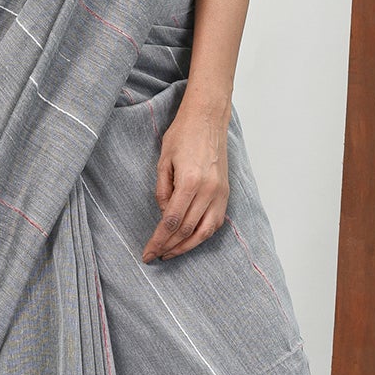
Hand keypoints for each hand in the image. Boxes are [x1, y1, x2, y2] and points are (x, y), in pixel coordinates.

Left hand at [142, 103, 228, 261]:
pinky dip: (202, 236)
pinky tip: (190, 240)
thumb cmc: (183, 135)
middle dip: (169, 247)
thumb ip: (162, 191)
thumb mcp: (164, 161)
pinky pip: (215, 222)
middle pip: (187, 230)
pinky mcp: (226, 193)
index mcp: (190, 181)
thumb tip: (164, 215)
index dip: (158, 241)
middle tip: (154, 256)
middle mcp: (208, 190)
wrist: (208, 119)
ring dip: (186, 247)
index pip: (171, 221)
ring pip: (204, 232)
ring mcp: (220, 193)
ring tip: (170, 253)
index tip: (148, 253)